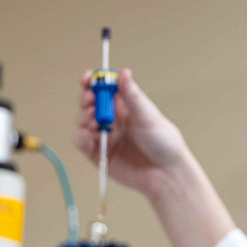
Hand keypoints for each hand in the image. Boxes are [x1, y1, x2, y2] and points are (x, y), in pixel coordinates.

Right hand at [74, 68, 187, 198]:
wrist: (166, 174)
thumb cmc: (164, 143)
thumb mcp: (148, 116)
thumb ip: (132, 96)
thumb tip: (124, 72)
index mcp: (126, 107)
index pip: (105, 89)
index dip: (94, 82)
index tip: (88, 78)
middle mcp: (113, 120)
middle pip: (90, 104)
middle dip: (87, 99)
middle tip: (90, 99)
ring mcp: (105, 137)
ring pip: (83, 121)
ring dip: (83, 117)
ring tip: (94, 120)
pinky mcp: (99, 155)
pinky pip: (81, 142)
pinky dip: (80, 136)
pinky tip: (89, 134)